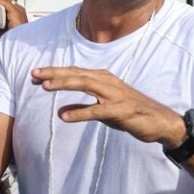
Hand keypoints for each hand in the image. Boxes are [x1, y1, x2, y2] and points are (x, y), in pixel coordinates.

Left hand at [31, 66, 185, 147]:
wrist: (159, 121)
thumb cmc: (131, 112)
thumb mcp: (103, 109)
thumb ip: (82, 107)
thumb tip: (61, 111)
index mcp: (103, 79)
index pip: (75, 72)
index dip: (55, 72)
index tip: (35, 73)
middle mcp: (107, 82)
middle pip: (77, 74)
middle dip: (54, 74)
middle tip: (34, 74)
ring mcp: (115, 95)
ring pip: (85, 85)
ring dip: (64, 84)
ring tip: (44, 87)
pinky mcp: (120, 110)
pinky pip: (97, 110)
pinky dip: (80, 112)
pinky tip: (64, 116)